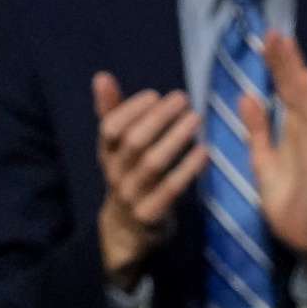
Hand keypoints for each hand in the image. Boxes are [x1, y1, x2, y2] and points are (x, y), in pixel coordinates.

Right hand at [93, 72, 207, 284]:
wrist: (126, 231)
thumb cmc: (128, 176)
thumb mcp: (116, 148)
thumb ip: (112, 113)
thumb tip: (101, 76)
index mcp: (107, 154)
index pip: (110, 128)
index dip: (131, 110)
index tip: (154, 95)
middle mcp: (116, 173)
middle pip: (133, 142)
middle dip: (158, 118)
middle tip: (182, 99)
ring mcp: (132, 195)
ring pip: (152, 164)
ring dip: (175, 138)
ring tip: (196, 117)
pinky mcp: (151, 215)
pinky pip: (170, 190)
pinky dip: (188, 169)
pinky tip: (205, 151)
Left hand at [241, 33, 306, 279]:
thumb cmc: (288, 202)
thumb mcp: (264, 161)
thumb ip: (258, 131)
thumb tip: (246, 96)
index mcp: (294, 134)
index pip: (285, 94)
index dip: (277, 67)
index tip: (268, 40)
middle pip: (296, 91)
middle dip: (286, 62)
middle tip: (275, 31)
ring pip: (306, 102)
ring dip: (296, 73)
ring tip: (287, 45)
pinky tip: (305, 81)